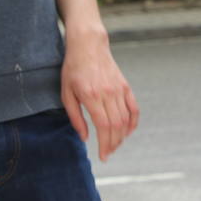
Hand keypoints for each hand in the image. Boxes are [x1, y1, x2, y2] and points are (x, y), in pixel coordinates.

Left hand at [60, 25, 138, 160]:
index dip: (105, 144)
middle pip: (117, 125)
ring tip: (115, 145)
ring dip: (122, 136)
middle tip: (108, 153)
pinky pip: (133, 107)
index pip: (104, 126)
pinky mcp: (125, 85)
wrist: (88, 45)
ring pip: (126, 119)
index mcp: (91, 96)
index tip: (103, 156)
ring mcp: (119, 88)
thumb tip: (85, 137)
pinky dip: (133, 121)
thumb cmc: (73, 69)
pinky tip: (128, 131)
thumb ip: (76, 117)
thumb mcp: (66, 93)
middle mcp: (108, 93)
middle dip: (114, 144)